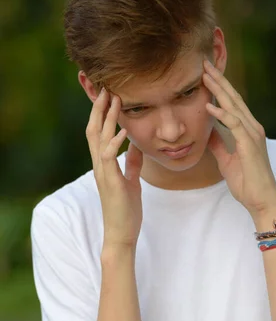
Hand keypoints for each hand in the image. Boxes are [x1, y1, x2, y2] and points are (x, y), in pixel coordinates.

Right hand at [86, 88, 143, 248]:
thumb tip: (136, 145)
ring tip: (114, 99)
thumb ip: (132, 162)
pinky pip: (109, 157)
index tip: (108, 94)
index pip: (99, 133)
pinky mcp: (110, 182)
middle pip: (94, 130)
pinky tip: (124, 130)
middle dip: (99, 108)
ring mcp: (102, 173)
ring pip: (98, 139)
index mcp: (104, 164)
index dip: (102, 113)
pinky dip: (115, 142)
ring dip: (106, 118)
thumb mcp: (131, 180)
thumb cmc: (126, 208)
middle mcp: (99, 165)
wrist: (121, 233)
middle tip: (106, 87)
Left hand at [203, 60, 275, 218]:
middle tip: (203, 63)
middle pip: (234, 98)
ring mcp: (252, 135)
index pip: (232, 103)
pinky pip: (234, 124)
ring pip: (234, 106)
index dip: (219, 87)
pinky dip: (221, 114)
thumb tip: (209, 132)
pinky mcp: (250, 145)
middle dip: (218, 80)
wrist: (261, 201)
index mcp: (247, 130)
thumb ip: (219, 144)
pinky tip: (209, 105)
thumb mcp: (226, 160)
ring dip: (219, 89)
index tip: (204, 74)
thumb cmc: (247, 183)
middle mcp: (252, 128)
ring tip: (204, 75)